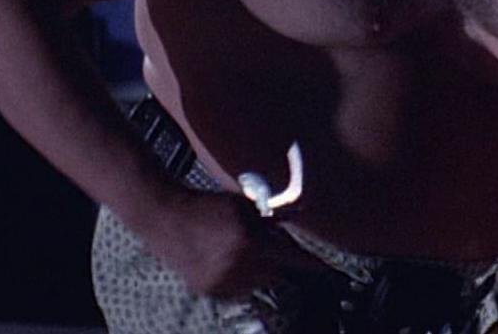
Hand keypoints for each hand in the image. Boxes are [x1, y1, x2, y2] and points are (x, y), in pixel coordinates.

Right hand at [128, 189, 323, 296]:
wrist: (167, 217)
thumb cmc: (210, 205)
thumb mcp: (246, 206)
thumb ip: (273, 219)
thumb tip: (301, 223)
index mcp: (251, 241)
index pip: (293, 259)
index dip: (313, 266)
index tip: (330, 271)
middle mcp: (239, 265)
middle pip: (277, 276)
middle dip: (278, 265)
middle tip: (264, 251)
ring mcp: (223, 281)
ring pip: (257, 285)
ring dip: (258, 273)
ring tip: (238, 251)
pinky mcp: (210, 290)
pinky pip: (237, 291)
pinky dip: (239, 281)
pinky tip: (224, 261)